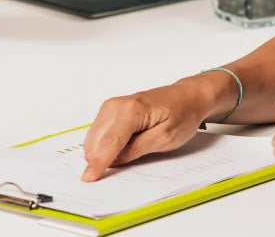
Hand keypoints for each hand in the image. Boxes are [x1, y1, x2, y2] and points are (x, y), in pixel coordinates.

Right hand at [80, 77, 218, 181]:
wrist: (185, 97)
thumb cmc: (181, 114)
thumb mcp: (164, 138)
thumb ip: (136, 149)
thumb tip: (113, 161)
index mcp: (131, 110)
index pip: (109, 142)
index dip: (98, 162)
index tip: (88, 177)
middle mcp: (116, 105)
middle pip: (96, 141)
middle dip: (101, 159)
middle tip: (124, 166)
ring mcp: (110, 106)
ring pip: (93, 138)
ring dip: (102, 152)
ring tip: (131, 151)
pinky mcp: (109, 110)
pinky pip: (98, 133)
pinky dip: (104, 145)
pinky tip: (123, 147)